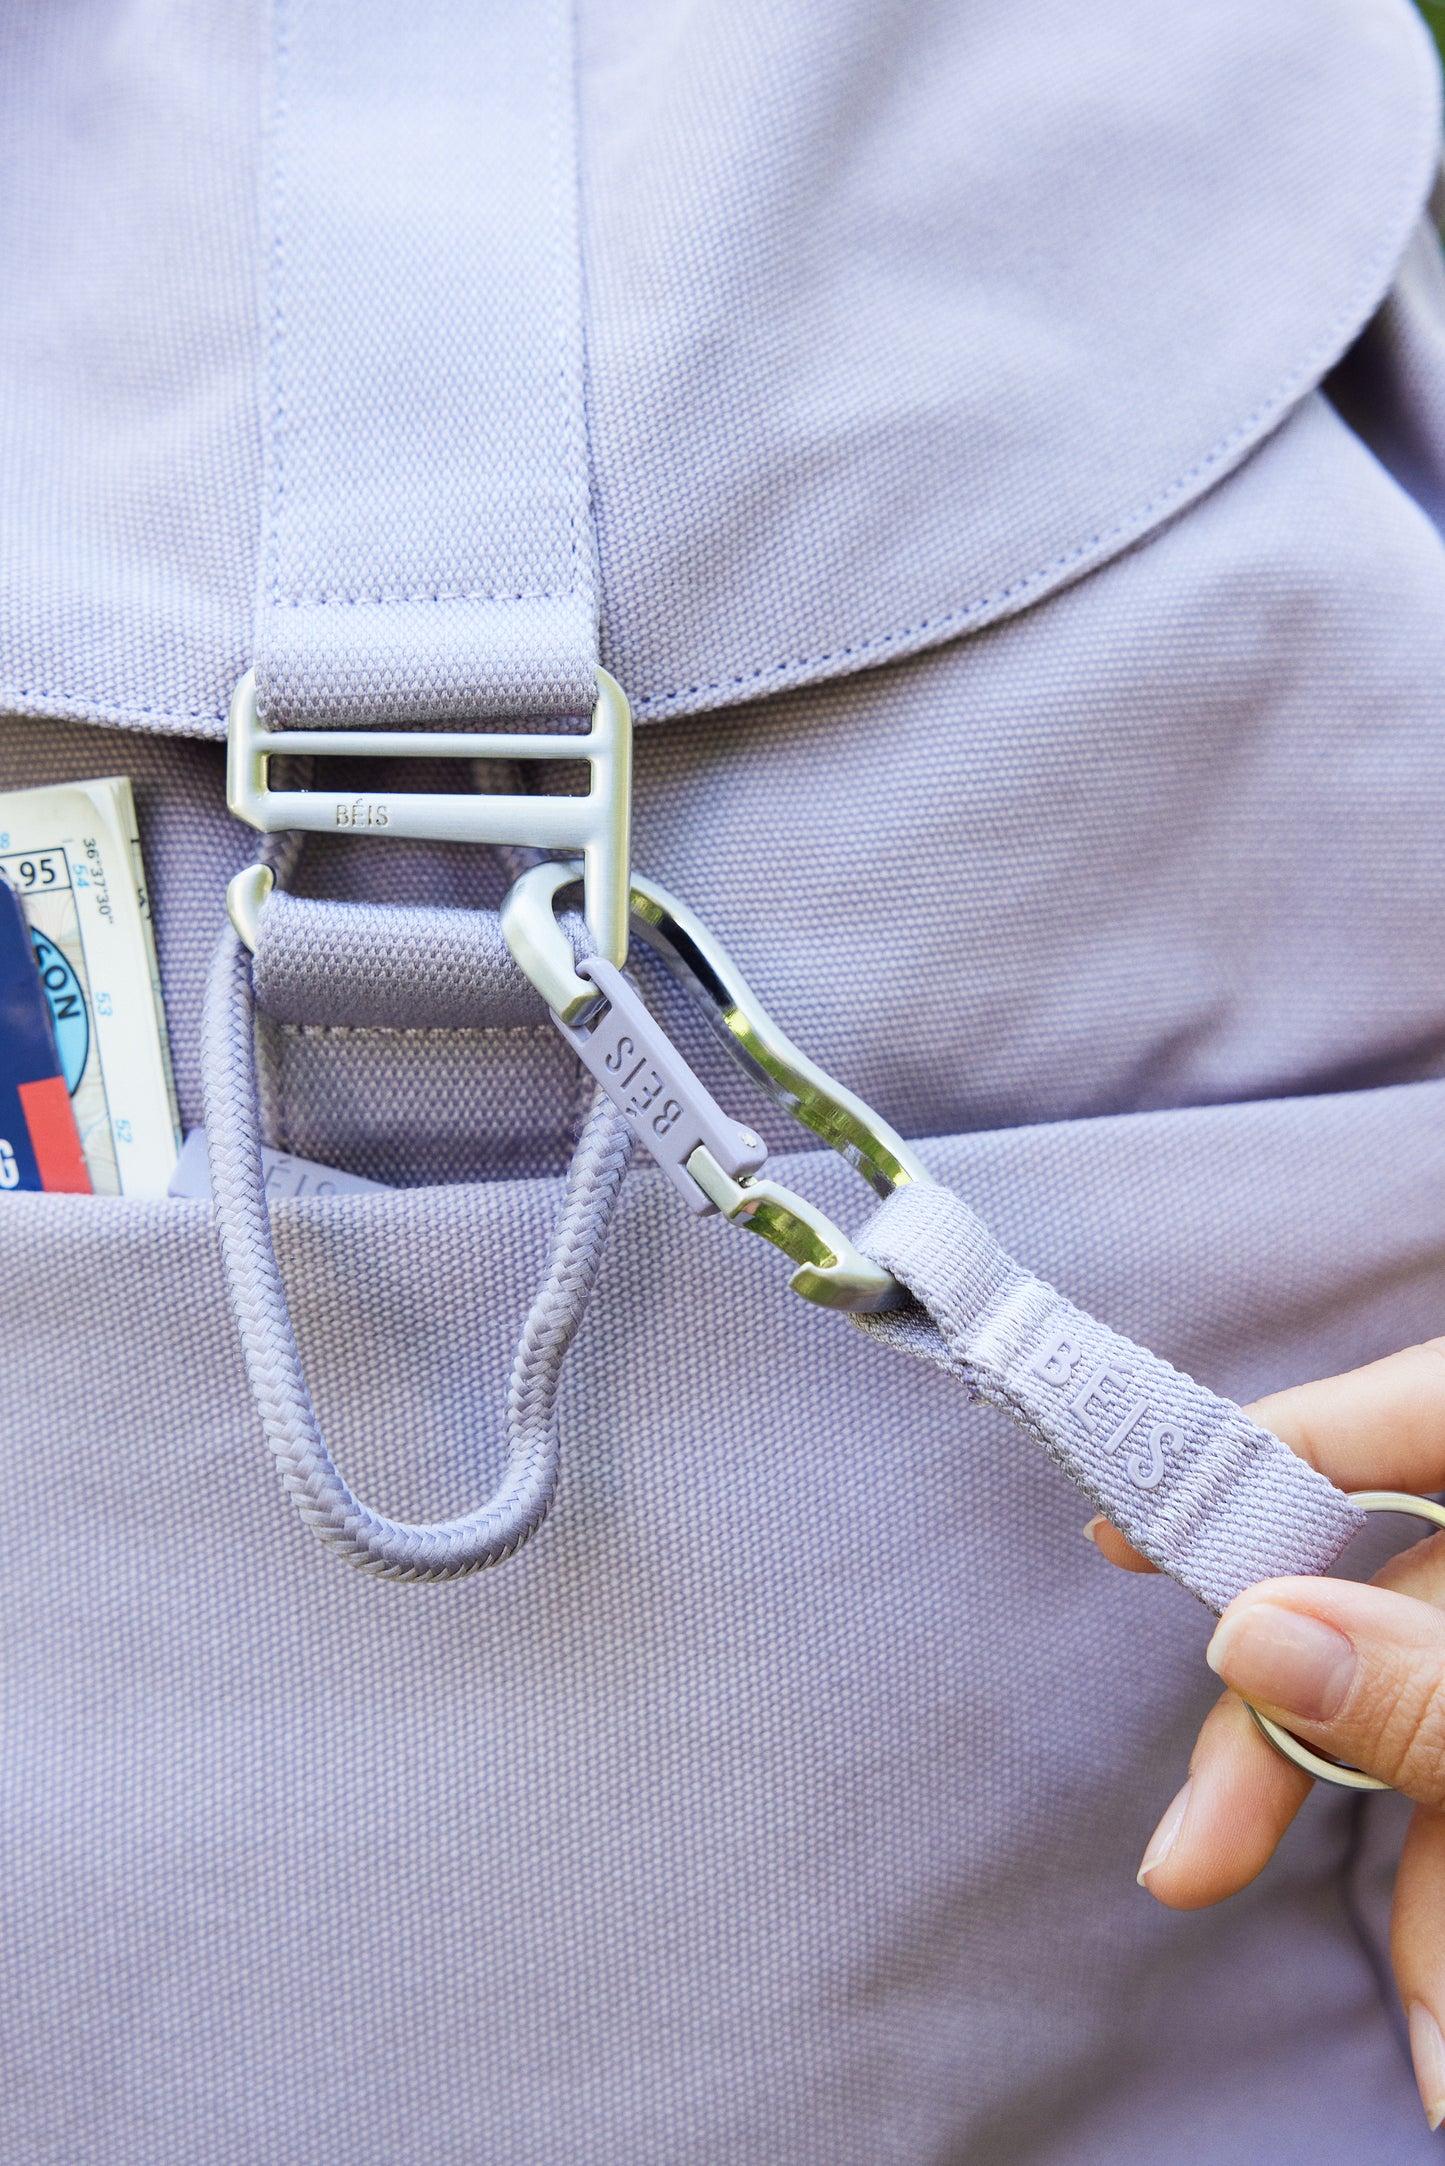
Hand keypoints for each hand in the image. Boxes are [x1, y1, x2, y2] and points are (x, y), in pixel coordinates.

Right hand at [1087, 1341, 1444, 2131]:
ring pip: (1434, 1728)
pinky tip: (1439, 2020)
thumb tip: (1247, 1635)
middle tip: (1186, 1870)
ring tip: (1432, 2066)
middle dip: (1294, 1765)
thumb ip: (1430, 1679)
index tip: (1118, 1535)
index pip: (1380, 1422)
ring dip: (1411, 1894)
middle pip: (1382, 1614)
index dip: (1244, 1467)